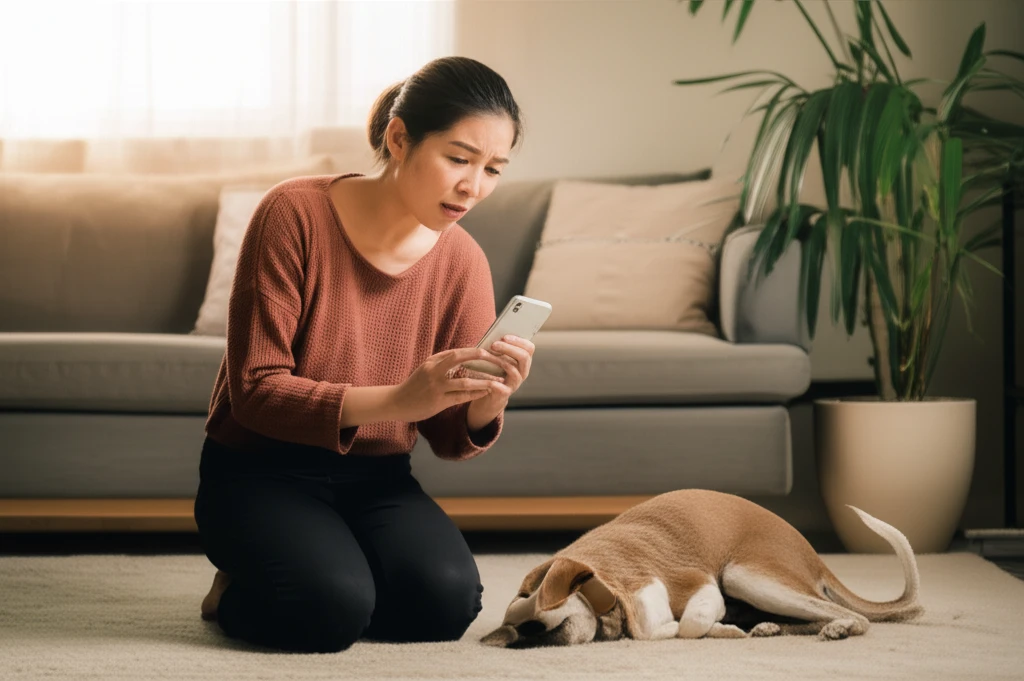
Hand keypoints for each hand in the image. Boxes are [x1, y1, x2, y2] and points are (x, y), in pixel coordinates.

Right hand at [391, 347, 505, 422]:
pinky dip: (475, 394)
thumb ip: (443, 362)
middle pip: (461, 358)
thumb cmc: (415, 386)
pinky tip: (486, 393)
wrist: (396, 402)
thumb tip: (464, 354)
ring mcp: (436, 386)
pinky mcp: (438, 402)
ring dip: (484, 381)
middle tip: (499, 360)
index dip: (476, 351)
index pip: (458, 351)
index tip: (492, 351)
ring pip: (465, 381)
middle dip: (482, 358)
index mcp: (433, 361)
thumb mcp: (427, 369)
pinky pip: (461, 396)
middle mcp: (434, 370)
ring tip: (499, 381)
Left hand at [466, 334, 534, 415]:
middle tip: (493, 344)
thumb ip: (498, 347)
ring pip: (513, 369)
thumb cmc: (491, 372)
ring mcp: (515, 383)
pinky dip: (493, 378)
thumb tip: (492, 333)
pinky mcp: (505, 393)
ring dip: (499, 360)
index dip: (518, 340)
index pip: (529, 348)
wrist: (486, 395)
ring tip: (485, 355)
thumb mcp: (496, 358)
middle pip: (524, 357)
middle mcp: (523, 371)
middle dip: (509, 348)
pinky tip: (484, 373)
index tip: (504, 336)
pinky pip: (502, 386)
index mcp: (522, 361)